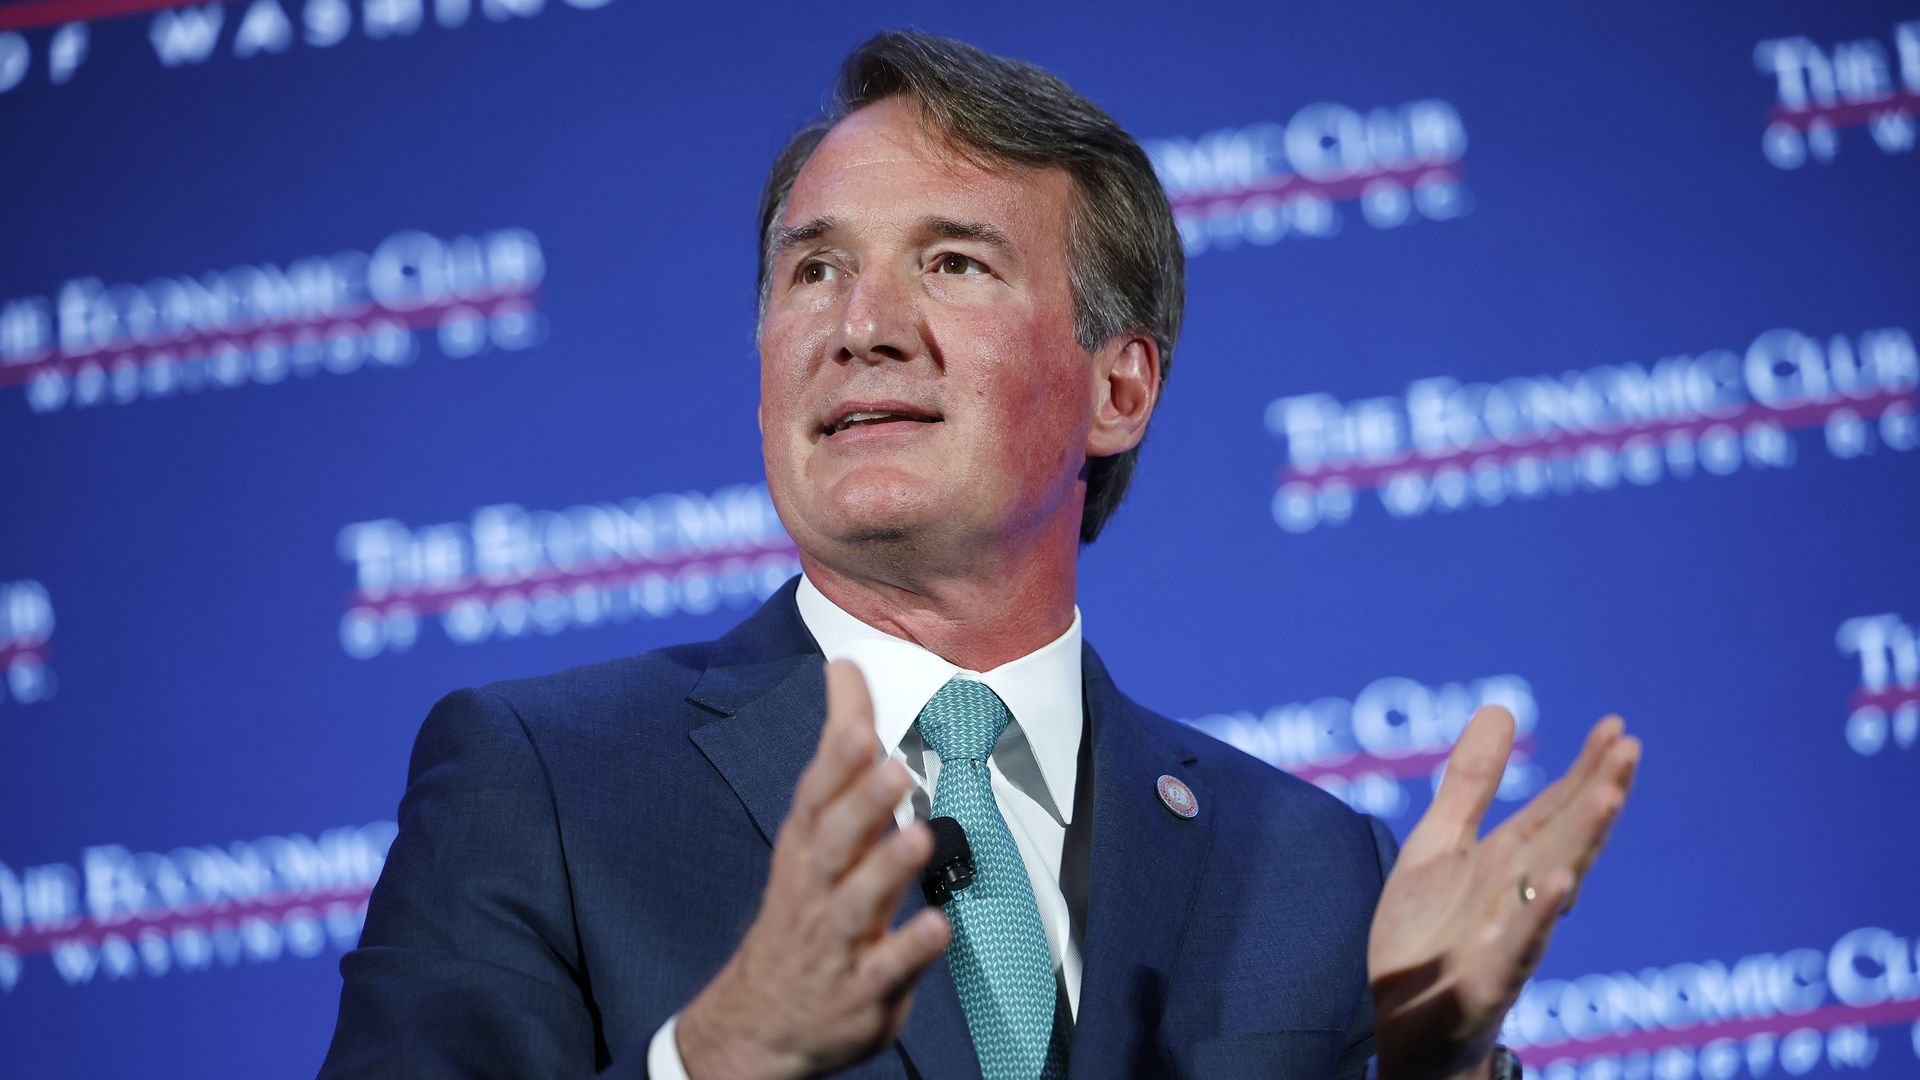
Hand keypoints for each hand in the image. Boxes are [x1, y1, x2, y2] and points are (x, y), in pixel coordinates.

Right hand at [677, 660, 952, 1079]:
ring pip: (858, 902)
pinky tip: (938, 926)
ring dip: (886, 870)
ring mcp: (837, 941)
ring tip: (917, 838)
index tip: (856, 717)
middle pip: (834, 841)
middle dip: (860, 805)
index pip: (816, 794)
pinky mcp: (861, 989)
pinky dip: (911, 949)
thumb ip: (840, 752)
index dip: (835, 757)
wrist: (761, 1024)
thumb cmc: (802, 907)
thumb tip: (848, 667)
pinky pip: (888, 968)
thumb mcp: (812, 827)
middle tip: (892, 770)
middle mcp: (816, 888)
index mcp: (805, 847)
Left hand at [1367, 708, 1640, 1079]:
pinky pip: (1518, 947)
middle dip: (1597, 793)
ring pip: (1553, 884)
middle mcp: (1519, 895)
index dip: (1585, 769)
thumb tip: (1500, 707)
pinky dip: (1538, 916)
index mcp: (1509, 861)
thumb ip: (1471, 785)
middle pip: (1565, 837)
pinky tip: (1562, 886)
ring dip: (1582, 842)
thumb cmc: (1429, 939)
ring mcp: (1508, 937)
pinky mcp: (1486, 981)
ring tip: (1609, 795)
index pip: (1556, 808)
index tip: (1618, 727)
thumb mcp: (1440, 846)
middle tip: (1631, 747)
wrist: (1408, 1029)